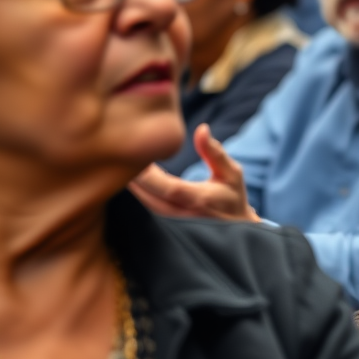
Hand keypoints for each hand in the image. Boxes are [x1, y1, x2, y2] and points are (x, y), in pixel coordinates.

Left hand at [129, 124, 259, 221]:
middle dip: (134, 179)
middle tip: (122, 156)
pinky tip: (132, 182)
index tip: (139, 155)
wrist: (236, 230)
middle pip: (149, 198)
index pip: (169, 188)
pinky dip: (139, 195)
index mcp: (200, 199)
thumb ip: (214, 152)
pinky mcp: (167, 228)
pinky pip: (147, 210)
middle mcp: (184, 215)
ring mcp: (174, 225)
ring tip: (124, 166)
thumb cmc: (232, 197)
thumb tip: (201, 129)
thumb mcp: (231, 172)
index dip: (150, 175)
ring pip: (145, 206)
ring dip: (134, 187)